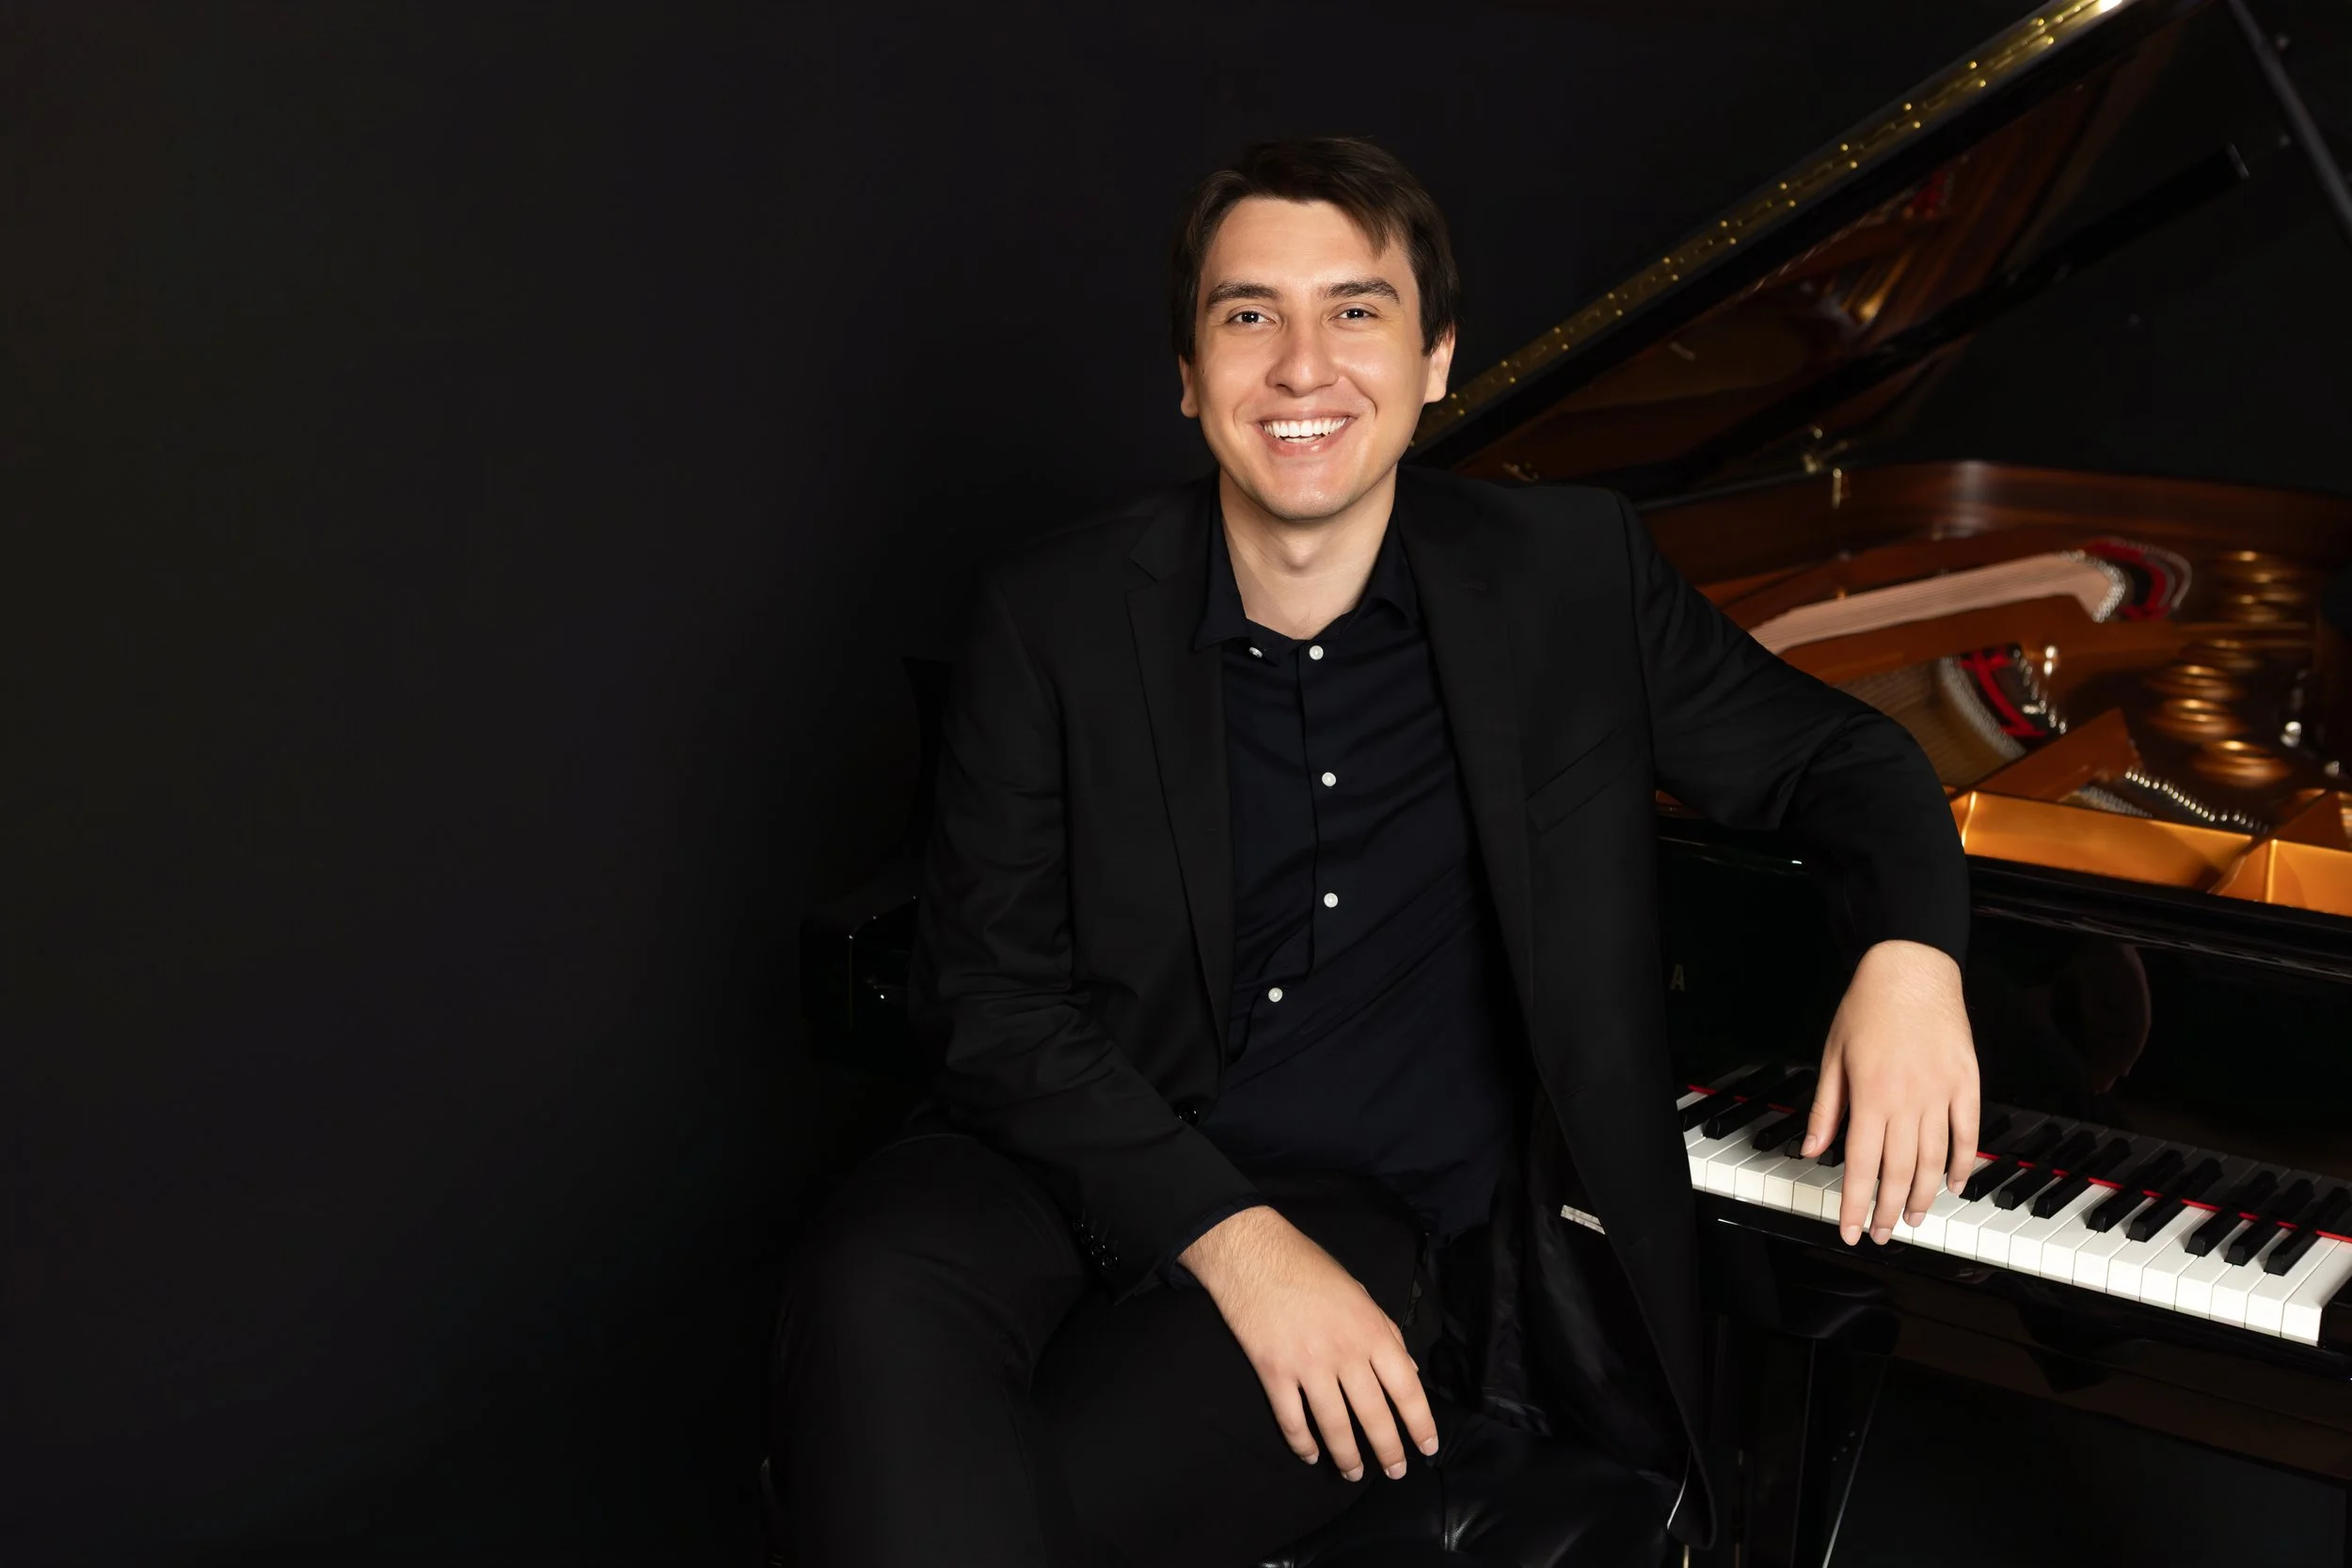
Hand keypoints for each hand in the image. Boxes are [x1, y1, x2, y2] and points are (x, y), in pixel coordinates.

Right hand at [1179, 1206, 1436, 1481]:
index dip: (1419, 1423)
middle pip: (1373, 1415)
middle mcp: (1345, 1353)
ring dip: (1346, 1456)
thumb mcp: (1360, 1294)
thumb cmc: (1311, 1268)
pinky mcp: (1274, 1371)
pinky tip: (1310, 1454)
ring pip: (1334, 1426)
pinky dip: (1302, 1443)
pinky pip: (1292, 1419)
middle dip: (1388, 1450)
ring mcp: (1308, 1365)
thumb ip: (1386, 1332)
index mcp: (1372, 1331)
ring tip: (1352, 1473)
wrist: (1255, 1254)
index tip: (1427, 1447)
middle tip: (1394, 1472)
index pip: (1406, 1388)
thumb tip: (1408, 1370)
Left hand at [1801, 939, 1979, 1245]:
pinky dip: (1963, 1164)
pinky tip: (1955, 1186)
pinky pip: (1968, 1134)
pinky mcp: (1968, 1083)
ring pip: (1935, 1161)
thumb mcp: (1833, 1055)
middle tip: (1883, 1234)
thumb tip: (1812, 1150)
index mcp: (1869, 1096)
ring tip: (1915, 1220)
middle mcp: (1907, 1100)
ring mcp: (1942, 1093)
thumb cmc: (1867, 1007)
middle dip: (1888, 1211)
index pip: (1859, 1165)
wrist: (1911, 968)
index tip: (1850, 1230)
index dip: (1854, 1203)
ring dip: (1925, 1197)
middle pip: (1899, 1172)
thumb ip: (1827, 1108)